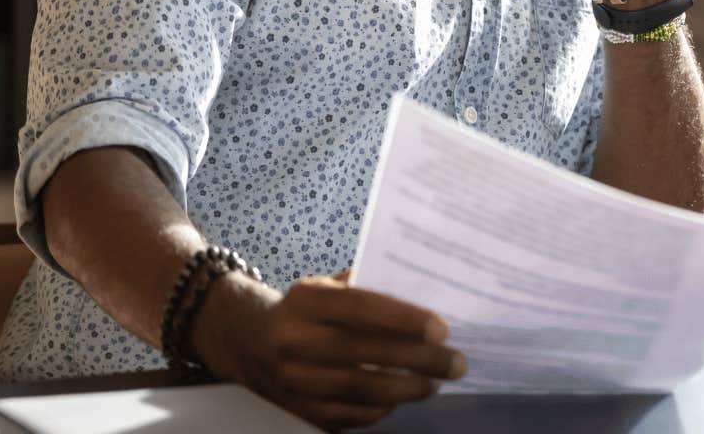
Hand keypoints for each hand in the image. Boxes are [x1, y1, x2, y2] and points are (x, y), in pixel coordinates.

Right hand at [197, 271, 465, 429]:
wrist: (247, 341)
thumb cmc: (304, 310)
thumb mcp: (324, 287)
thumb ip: (364, 288)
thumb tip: (422, 291)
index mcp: (305, 302)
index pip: (358, 308)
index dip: (401, 318)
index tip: (440, 328)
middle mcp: (294, 341)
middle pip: (363, 354)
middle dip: (417, 360)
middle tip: (456, 362)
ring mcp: (293, 380)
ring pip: (357, 390)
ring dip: (405, 389)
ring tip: (435, 384)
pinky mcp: (298, 410)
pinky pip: (347, 416)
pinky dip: (380, 410)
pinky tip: (402, 398)